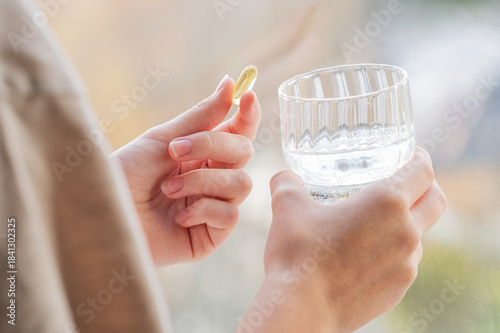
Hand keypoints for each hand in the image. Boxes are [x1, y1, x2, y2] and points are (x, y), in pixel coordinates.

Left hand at [113, 76, 260, 265]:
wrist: (103, 213)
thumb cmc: (125, 174)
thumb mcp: (161, 140)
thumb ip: (200, 117)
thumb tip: (230, 84)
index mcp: (201, 154)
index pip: (237, 132)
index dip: (247, 114)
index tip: (249, 96)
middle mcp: (211, 179)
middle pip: (244, 153)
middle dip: (213, 146)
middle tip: (174, 150)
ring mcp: (212, 207)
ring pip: (241, 184)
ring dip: (202, 181)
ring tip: (167, 189)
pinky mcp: (210, 236)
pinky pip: (230, 215)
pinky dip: (204, 210)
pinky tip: (178, 217)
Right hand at [237, 147, 445, 332]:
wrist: (302, 309)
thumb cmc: (298, 254)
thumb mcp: (288, 207)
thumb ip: (287, 184)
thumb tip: (284, 177)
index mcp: (387, 203)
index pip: (423, 171)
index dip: (420, 157)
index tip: (413, 154)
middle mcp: (406, 232)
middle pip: (436, 201)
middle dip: (427, 187)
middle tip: (408, 182)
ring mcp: (407, 264)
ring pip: (420, 234)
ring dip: (408, 222)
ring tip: (377, 223)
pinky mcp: (399, 289)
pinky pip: (406, 262)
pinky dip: (394, 251)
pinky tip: (366, 254)